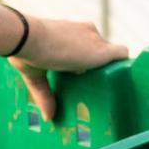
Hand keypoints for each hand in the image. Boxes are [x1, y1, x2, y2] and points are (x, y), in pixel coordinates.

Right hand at [11, 16, 129, 121]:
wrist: (27, 36)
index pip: (86, 43)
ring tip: (110, 83)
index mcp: (70, 31)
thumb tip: (48, 117)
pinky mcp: (101, 51)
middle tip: (93, 82)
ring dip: (111, 65)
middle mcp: (86, 32)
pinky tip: (123, 77)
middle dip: (98, 62)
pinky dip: (123, 64)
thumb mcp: (35, 73)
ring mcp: (95, 41)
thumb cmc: (24, 49)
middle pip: (101, 48)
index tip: (80, 71)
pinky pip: (121, 54)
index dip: (85, 56)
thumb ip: (44, 94)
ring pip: (111, 52)